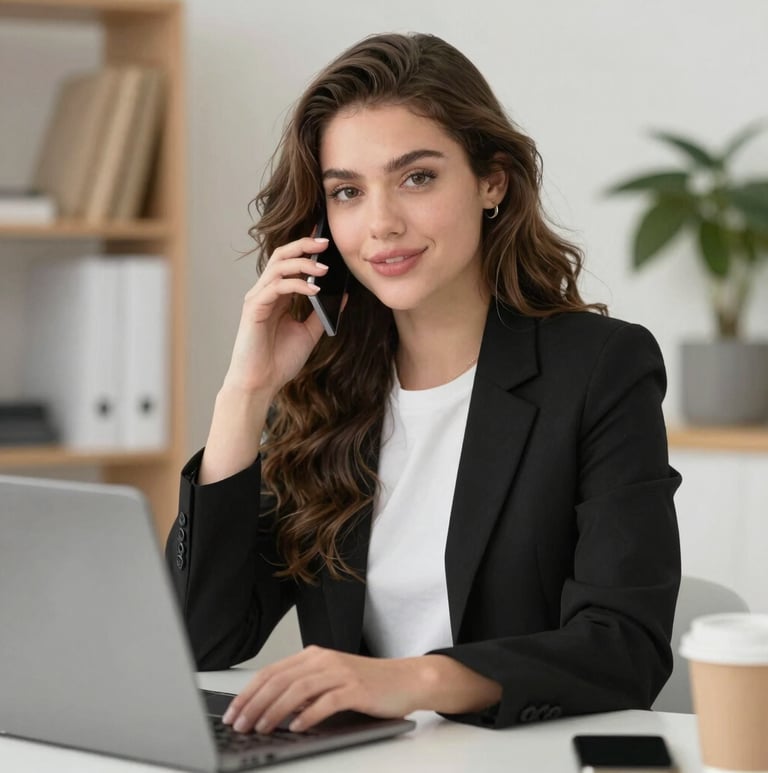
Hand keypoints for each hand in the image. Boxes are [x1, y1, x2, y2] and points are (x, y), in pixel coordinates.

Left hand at [222, 646, 427, 733]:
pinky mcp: (356, 689)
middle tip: (239, 724)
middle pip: (280, 679)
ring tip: (261, 728)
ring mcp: (340, 673)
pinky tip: (296, 728)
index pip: (272, 672)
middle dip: (255, 703)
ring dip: (275, 710)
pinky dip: (308, 715)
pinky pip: (327, 701)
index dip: (248, 692)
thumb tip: (271, 710)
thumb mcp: (330, 682)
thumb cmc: (367, 685)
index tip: (232, 712)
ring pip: (299, 689)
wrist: (406, 679)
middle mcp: (324, 660)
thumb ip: (304, 691)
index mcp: (314, 656)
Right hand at [223, 236, 330, 398]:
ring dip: (302, 263)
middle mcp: (266, 293)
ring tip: (325, 267)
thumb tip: (341, 296)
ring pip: (278, 267)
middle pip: (282, 256)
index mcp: (278, 296)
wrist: (261, 383)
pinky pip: (276, 287)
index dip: (306, 248)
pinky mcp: (254, 308)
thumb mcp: (309, 333)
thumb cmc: (279, 361)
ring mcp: (258, 298)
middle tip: (326, 241)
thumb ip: (322, 313)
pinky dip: (296, 284)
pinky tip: (314, 289)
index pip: (291, 262)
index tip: (326, 238)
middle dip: (304, 245)